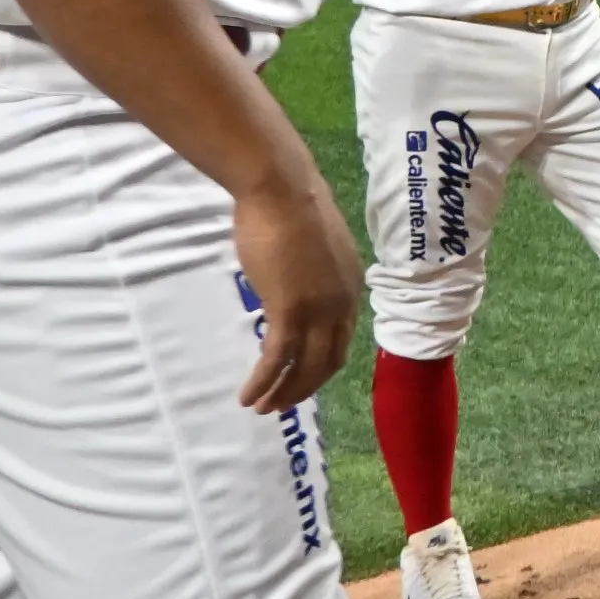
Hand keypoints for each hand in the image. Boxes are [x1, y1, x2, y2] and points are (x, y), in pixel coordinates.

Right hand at [232, 172, 363, 412]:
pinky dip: (263, 381)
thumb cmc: (291, 208)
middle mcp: (342, 304)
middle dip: (304, 387)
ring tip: (262, 407)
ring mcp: (319, 309)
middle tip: (282, 404)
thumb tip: (296, 282)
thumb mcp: (314, 249)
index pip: (342, 339)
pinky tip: (248, 395)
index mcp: (351, 287)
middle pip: (328, 361)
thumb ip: (313, 274)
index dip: (321, 364)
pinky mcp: (290, 310)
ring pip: (305, 367)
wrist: (282, 190)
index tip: (301, 377)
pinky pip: (277, 358)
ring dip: (283, 393)